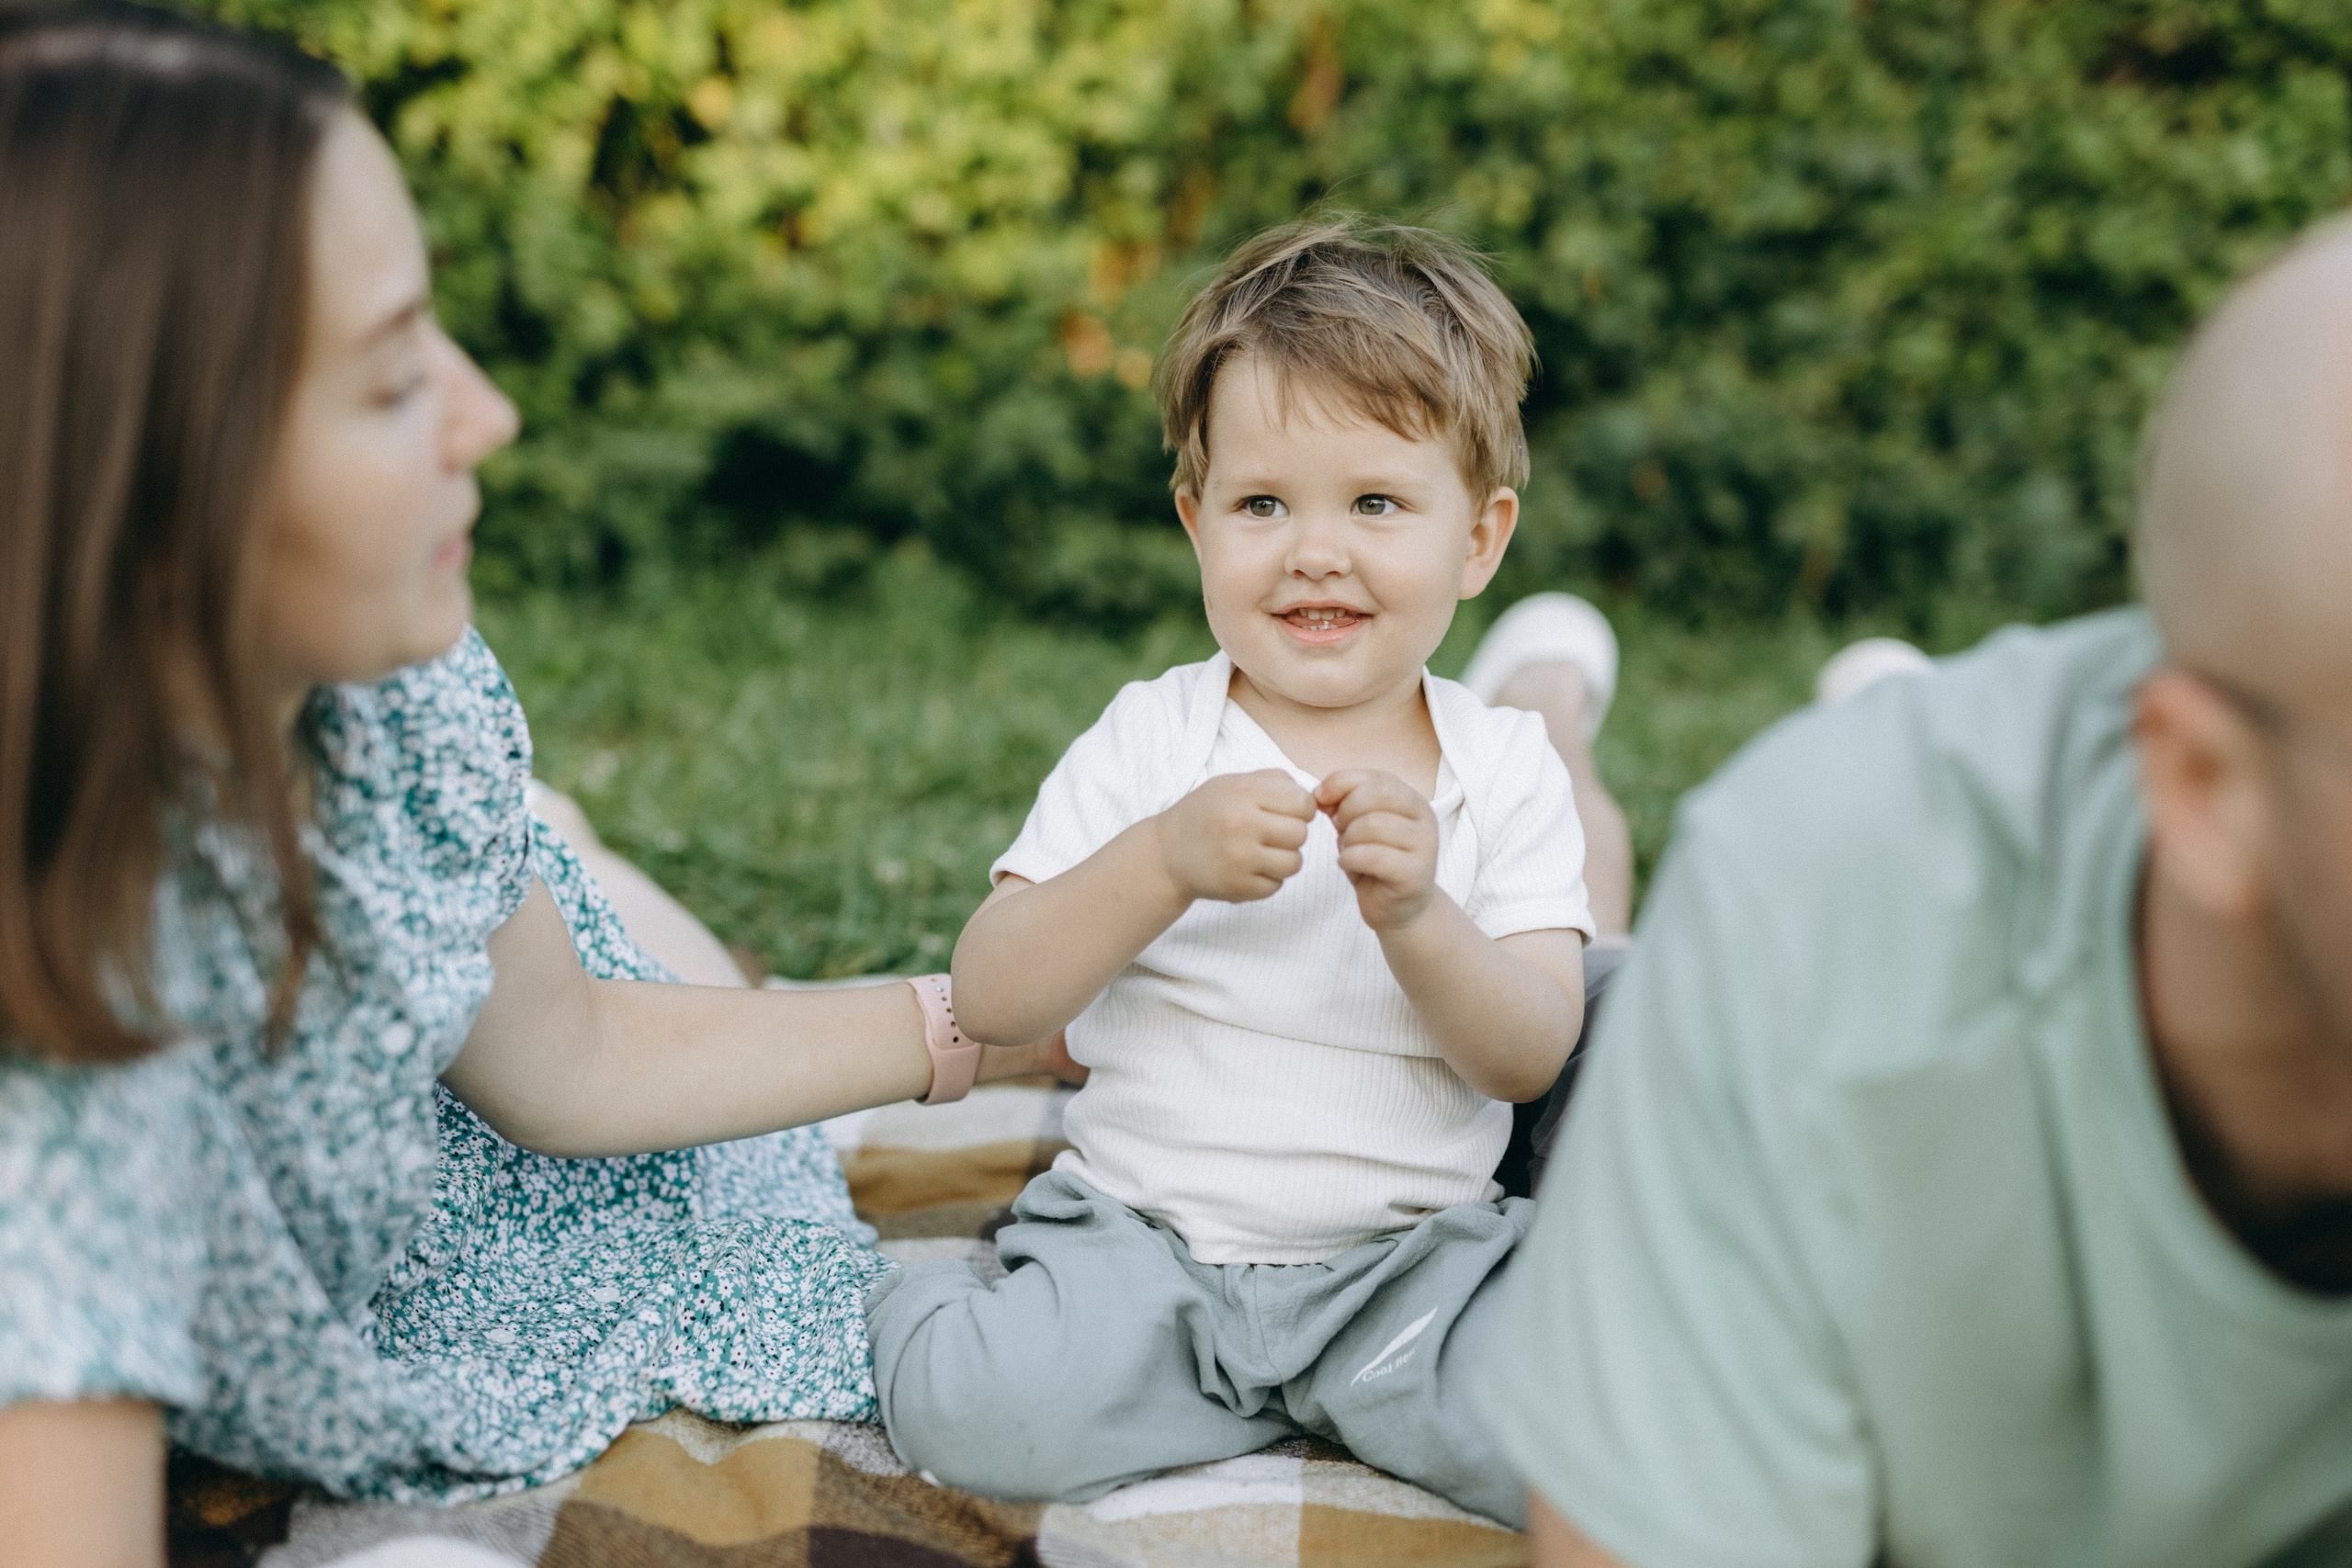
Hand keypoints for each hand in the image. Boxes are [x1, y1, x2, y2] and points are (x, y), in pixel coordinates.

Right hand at [1155, 770, 1315, 902]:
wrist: (1167, 854)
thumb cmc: (1205, 814)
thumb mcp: (1231, 783)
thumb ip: (1271, 781)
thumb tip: (1311, 794)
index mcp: (1243, 793)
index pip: (1303, 803)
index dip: (1301, 809)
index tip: (1287, 813)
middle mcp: (1242, 824)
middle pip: (1301, 833)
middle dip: (1291, 835)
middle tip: (1271, 835)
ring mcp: (1240, 859)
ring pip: (1294, 863)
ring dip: (1283, 859)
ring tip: (1262, 853)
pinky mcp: (1238, 887)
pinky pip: (1277, 885)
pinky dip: (1268, 879)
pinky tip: (1248, 869)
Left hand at [1318, 769, 1438, 932]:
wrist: (1398, 909)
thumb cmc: (1375, 862)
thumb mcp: (1357, 826)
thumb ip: (1343, 804)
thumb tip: (1319, 792)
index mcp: (1412, 800)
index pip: (1375, 777)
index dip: (1341, 783)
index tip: (1321, 798)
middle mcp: (1424, 818)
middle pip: (1376, 795)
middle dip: (1346, 811)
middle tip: (1339, 829)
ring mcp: (1425, 845)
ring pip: (1374, 825)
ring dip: (1348, 838)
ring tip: (1346, 850)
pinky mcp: (1416, 873)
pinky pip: (1374, 856)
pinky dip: (1350, 858)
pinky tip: (1347, 864)